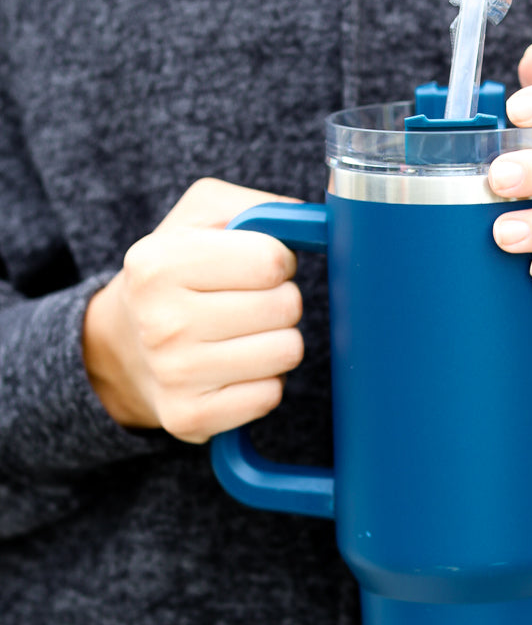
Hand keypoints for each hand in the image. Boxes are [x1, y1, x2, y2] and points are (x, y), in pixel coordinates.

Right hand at [83, 179, 304, 442]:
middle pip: (285, 307)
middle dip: (281, 301)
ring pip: (287, 351)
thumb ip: (257, 207)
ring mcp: (175, 375)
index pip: (271, 260)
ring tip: (244, 335)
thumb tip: (315, 224)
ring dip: (278, 341)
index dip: (277, 260)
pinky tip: (235, 369)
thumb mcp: (200, 217)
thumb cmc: (177, 273)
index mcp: (158, 262)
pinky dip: (264, 381)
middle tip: (249, 304)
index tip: (256, 267)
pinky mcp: (191, 418)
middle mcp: (161, 321)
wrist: (122, 347)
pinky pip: (271, 395)